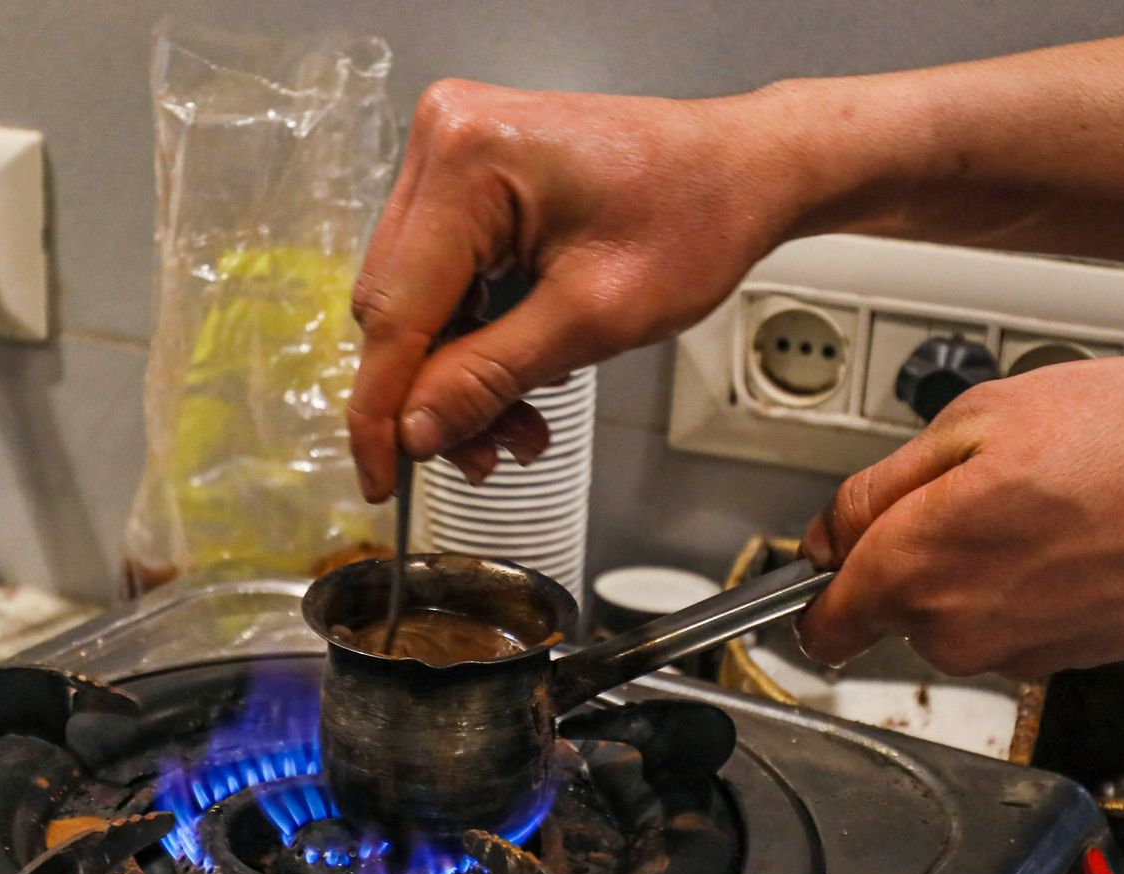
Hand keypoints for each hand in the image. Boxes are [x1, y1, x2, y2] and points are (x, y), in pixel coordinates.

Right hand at [348, 80, 801, 500]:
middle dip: (433, 396)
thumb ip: (490, 378)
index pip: (395, 311)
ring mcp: (452, 156)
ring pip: (417, 304)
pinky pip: (444, 281)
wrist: (742, 171)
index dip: (381, 411)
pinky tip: (519, 379)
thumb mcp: (594, 320)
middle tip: (484, 458)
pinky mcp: (468, 178)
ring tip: (520, 428)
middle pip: (396, 308)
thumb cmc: (695, 220)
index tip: (380, 482)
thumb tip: (414, 433)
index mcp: (467, 160)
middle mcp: (443, 141)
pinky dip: (476, 341)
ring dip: (459, 377)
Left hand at [796, 357, 1123, 678]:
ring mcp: (1008, 655)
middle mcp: (952, 631)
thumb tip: (823, 537)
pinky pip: (1005, 623)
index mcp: (914, 569)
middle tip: (970, 488)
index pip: (820, 622)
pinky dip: (1019, 585)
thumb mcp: (975, 420)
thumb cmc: (1122, 445)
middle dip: (909, 553)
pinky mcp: (1058, 662)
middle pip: (888, 608)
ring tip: (1033, 504)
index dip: (820, 578)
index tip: (834, 548)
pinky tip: (1064, 535)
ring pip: (949, 615)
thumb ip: (878, 488)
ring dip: (970, 566)